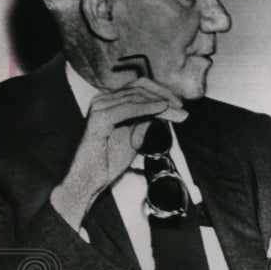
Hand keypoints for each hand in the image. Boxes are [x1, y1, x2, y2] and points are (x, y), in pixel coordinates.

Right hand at [51, 78, 186, 230]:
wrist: (87, 181)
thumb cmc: (107, 162)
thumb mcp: (133, 136)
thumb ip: (145, 120)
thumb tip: (165, 108)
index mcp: (110, 103)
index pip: (140, 87)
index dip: (162, 92)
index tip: (180, 105)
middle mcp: (103, 100)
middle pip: (140, 88)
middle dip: (165, 96)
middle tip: (183, 108)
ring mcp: (99, 108)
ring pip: (137, 96)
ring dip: (162, 103)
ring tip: (179, 113)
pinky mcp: (99, 119)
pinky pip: (127, 107)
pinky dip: (147, 107)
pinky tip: (162, 109)